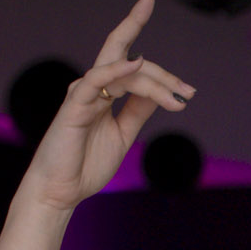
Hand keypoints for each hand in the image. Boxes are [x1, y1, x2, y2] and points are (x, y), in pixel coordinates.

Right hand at [19, 0, 195, 217]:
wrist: (61, 190)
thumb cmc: (86, 164)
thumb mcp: (123, 134)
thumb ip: (138, 111)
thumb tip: (160, 93)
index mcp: (105, 93)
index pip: (136, 71)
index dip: (164, 79)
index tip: (188, 95)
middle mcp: (94, 87)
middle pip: (128, 59)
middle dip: (160, 67)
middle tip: (189, 90)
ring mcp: (83, 93)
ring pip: (122, 70)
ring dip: (154, 81)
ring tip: (177, 97)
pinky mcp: (74, 104)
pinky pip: (95, 79)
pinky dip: (116, 69)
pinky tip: (136, 63)